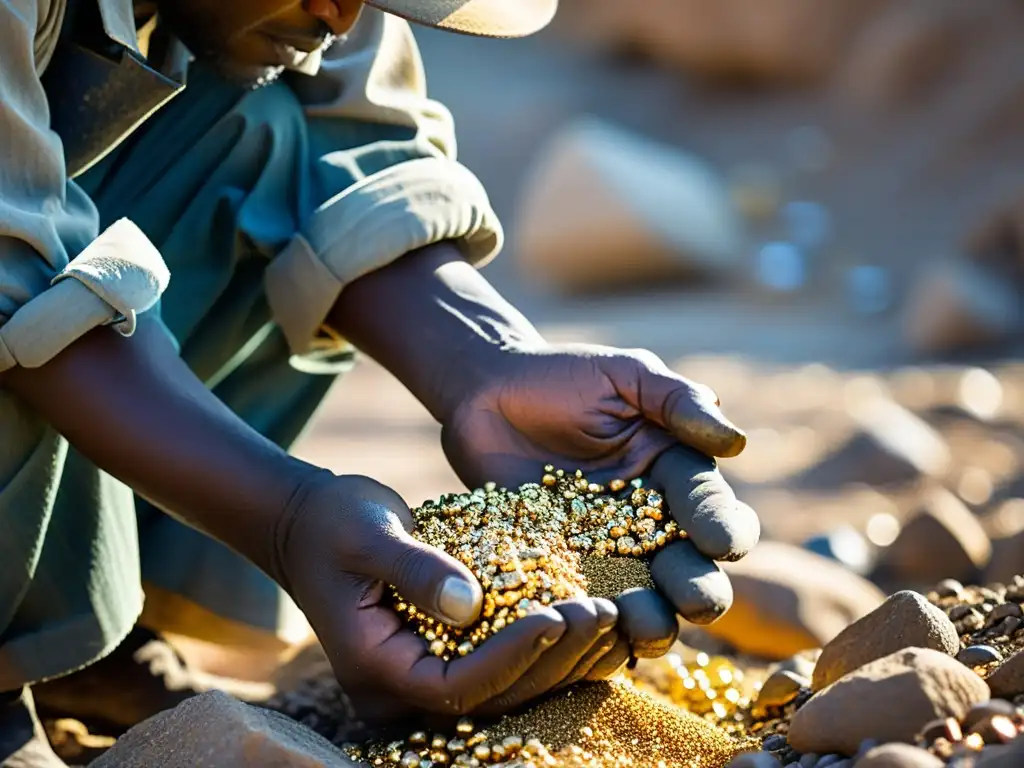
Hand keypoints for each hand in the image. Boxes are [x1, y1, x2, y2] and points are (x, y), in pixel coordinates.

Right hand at [275, 471, 624, 722]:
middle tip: (605, 615)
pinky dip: (548, 649)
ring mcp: (421, 680)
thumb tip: (469, 604)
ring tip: (613, 620)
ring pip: (505, 690)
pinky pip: (502, 667)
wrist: (310, 527)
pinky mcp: (442, 660)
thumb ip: (415, 568)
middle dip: (553, 658)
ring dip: (562, 660)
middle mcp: (399, 691)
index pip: (457, 684)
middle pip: (491, 696)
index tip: (560, 616)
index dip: (514, 656)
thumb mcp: (368, 533)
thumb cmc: (333, 522)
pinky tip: (591, 625)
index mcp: (375, 667)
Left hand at [440, 343, 759, 674]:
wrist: (485, 391)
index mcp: (674, 474)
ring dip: (653, 618)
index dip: (723, 527)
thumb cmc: (561, 374)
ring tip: (647, 627)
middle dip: (700, 587)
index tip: (722, 543)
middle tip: (699, 601)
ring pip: (641, 598)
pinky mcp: (554, 569)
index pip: (712, 507)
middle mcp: (646, 521)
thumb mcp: (626, 375)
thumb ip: (677, 401)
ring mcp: (600, 551)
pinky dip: (588, 622)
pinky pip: (577, 603)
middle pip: (687, 566)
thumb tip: (737, 442)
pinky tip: (590, 633)